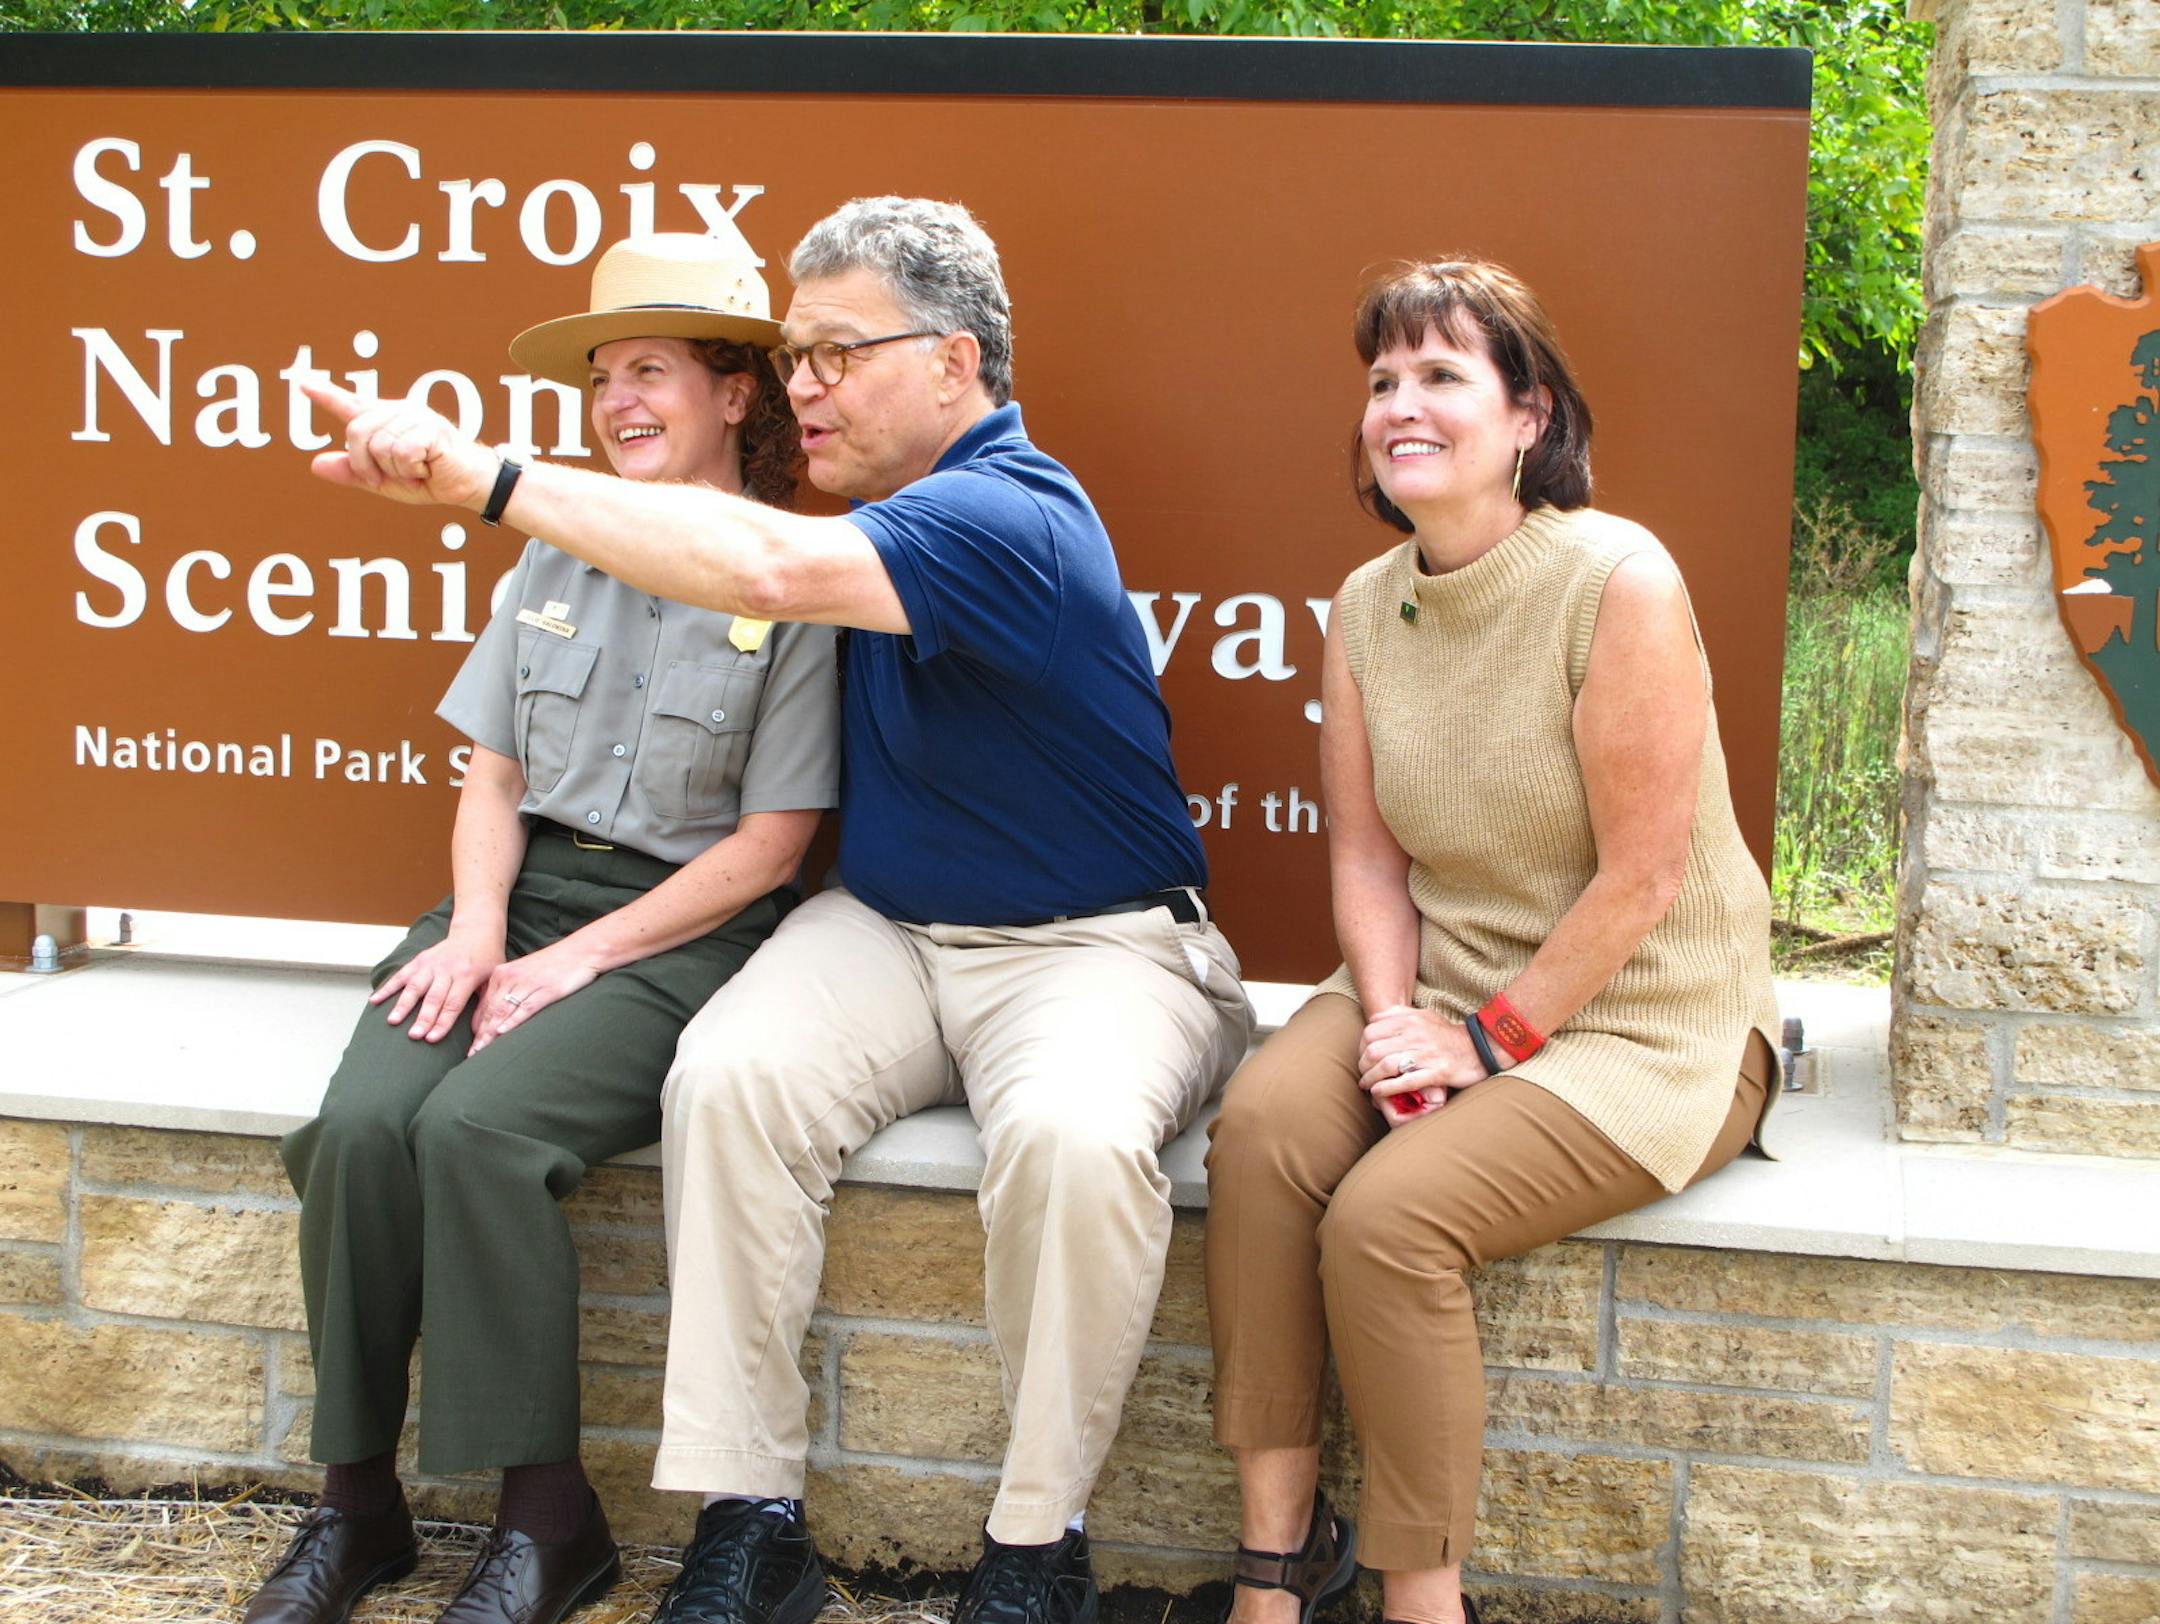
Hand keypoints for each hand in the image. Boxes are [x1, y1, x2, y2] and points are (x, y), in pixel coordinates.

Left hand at [303, 378, 497, 509]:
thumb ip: (352, 472)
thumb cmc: (430, 479)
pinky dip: (411, 469)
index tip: (303, 384)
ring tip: (416, 471)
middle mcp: (398, 411)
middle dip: (366, 464)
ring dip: (395, 470)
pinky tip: (427, 468)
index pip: (350, 406)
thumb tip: (316, 465)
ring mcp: (415, 416)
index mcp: (385, 421)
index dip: (325, 395)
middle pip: (356, 432)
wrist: (468, 486)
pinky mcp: (430, 428)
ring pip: (380, 446)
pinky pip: (402, 452)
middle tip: (388, 478)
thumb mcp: (384, 481)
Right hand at [371, 928, 504, 1043]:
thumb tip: (479, 1031)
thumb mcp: (494, 979)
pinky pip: (401, 975)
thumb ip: (485, 1003)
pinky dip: (387, 987)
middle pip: (432, 998)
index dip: (442, 1022)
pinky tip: (375, 1000)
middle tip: (413, 1036)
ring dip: (403, 1004)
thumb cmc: (487, 960)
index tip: (432, 1039)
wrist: (476, 931)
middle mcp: (446, 969)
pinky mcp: (419, 960)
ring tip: (392, 1021)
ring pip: (414, 986)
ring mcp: (430, 964)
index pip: (453, 1003)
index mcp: (466, 976)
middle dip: (422, 1018)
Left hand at [466, 939, 601, 1053]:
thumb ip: (510, 990)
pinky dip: (512, 1021)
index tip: (471, 1046)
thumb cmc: (556, 964)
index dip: (476, 1028)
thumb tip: (497, 1015)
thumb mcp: (526, 972)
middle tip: (471, 1055)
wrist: (583, 950)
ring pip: (503, 1011)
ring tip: (481, 1051)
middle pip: (491, 1011)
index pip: (484, 1006)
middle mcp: (511, 978)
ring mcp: (527, 984)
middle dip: (480, 1035)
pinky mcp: (545, 990)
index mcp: (502, 974)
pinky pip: (525, 1008)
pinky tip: (503, 1032)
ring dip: (490, 1033)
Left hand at [1358, 1004, 1489, 1123]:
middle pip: (1374, 1049)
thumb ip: (1399, 1014)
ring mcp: (1427, 1053)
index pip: (1371, 1031)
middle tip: (1363, 1074)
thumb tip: (1375, 1018)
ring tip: (1367, 1086)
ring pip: (1387, 1065)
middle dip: (1363, 1065)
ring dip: (1371, 1078)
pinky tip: (1378, 1093)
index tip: (1362, 1057)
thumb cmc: (1447, 1035)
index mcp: (1410, 1020)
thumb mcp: (1424, 1016)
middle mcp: (1416, 1034)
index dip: (1360, 1046)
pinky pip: (1406, 1081)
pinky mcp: (1438, 1072)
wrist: (1480, 1047)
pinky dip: (1387, 1088)